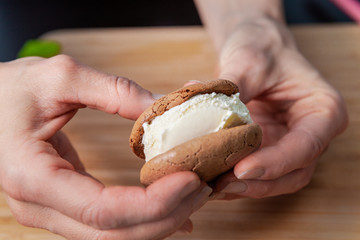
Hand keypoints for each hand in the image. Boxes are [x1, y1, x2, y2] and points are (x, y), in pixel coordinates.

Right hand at [0, 55, 211, 238]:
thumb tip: (163, 107)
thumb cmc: (11, 90)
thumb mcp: (61, 78)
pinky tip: (174, 209)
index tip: (190, 179)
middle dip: (165, 215)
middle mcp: (39, 207)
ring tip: (195, 195)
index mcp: (32, 176)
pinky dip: (144, 219)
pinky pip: (108, 225)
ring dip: (159, 220)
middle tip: (203, 188)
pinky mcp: (64, 206)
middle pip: (113, 233)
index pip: (102, 210)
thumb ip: (114, 91)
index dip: (152, 202)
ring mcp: (50, 212)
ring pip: (113, 236)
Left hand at [212, 17, 347, 198]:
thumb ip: (230, 90)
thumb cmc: (261, 49)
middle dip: (259, 184)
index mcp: (322, 110)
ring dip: (246, 187)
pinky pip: (256, 172)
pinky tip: (212, 179)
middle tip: (223, 185)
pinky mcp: (269, 149)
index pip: (305, 146)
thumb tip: (197, 112)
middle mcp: (311, 133)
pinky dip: (236, 179)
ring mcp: (289, 144)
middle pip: (294, 172)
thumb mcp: (247, 62)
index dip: (275, 163)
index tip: (242, 169)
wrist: (256, 48)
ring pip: (276, 180)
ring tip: (214, 187)